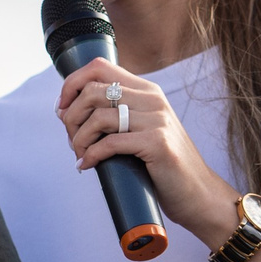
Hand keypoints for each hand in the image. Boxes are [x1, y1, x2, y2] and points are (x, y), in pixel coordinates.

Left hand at [56, 59, 235, 244]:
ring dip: (79, 139)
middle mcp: (152, 99)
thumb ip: (117, 114)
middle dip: (71, 117)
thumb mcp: (142, 129)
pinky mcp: (158, 144)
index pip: (98, 67)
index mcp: (146, 90)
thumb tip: (68, 112)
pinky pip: (110, 143)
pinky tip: (87, 165)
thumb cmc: (163, 165)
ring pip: (98, 117)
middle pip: (92, 91)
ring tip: (80, 154)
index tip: (62, 109)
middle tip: (72, 140)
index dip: (71, 84)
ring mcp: (157, 120)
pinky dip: (92, 155)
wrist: (199, 194)